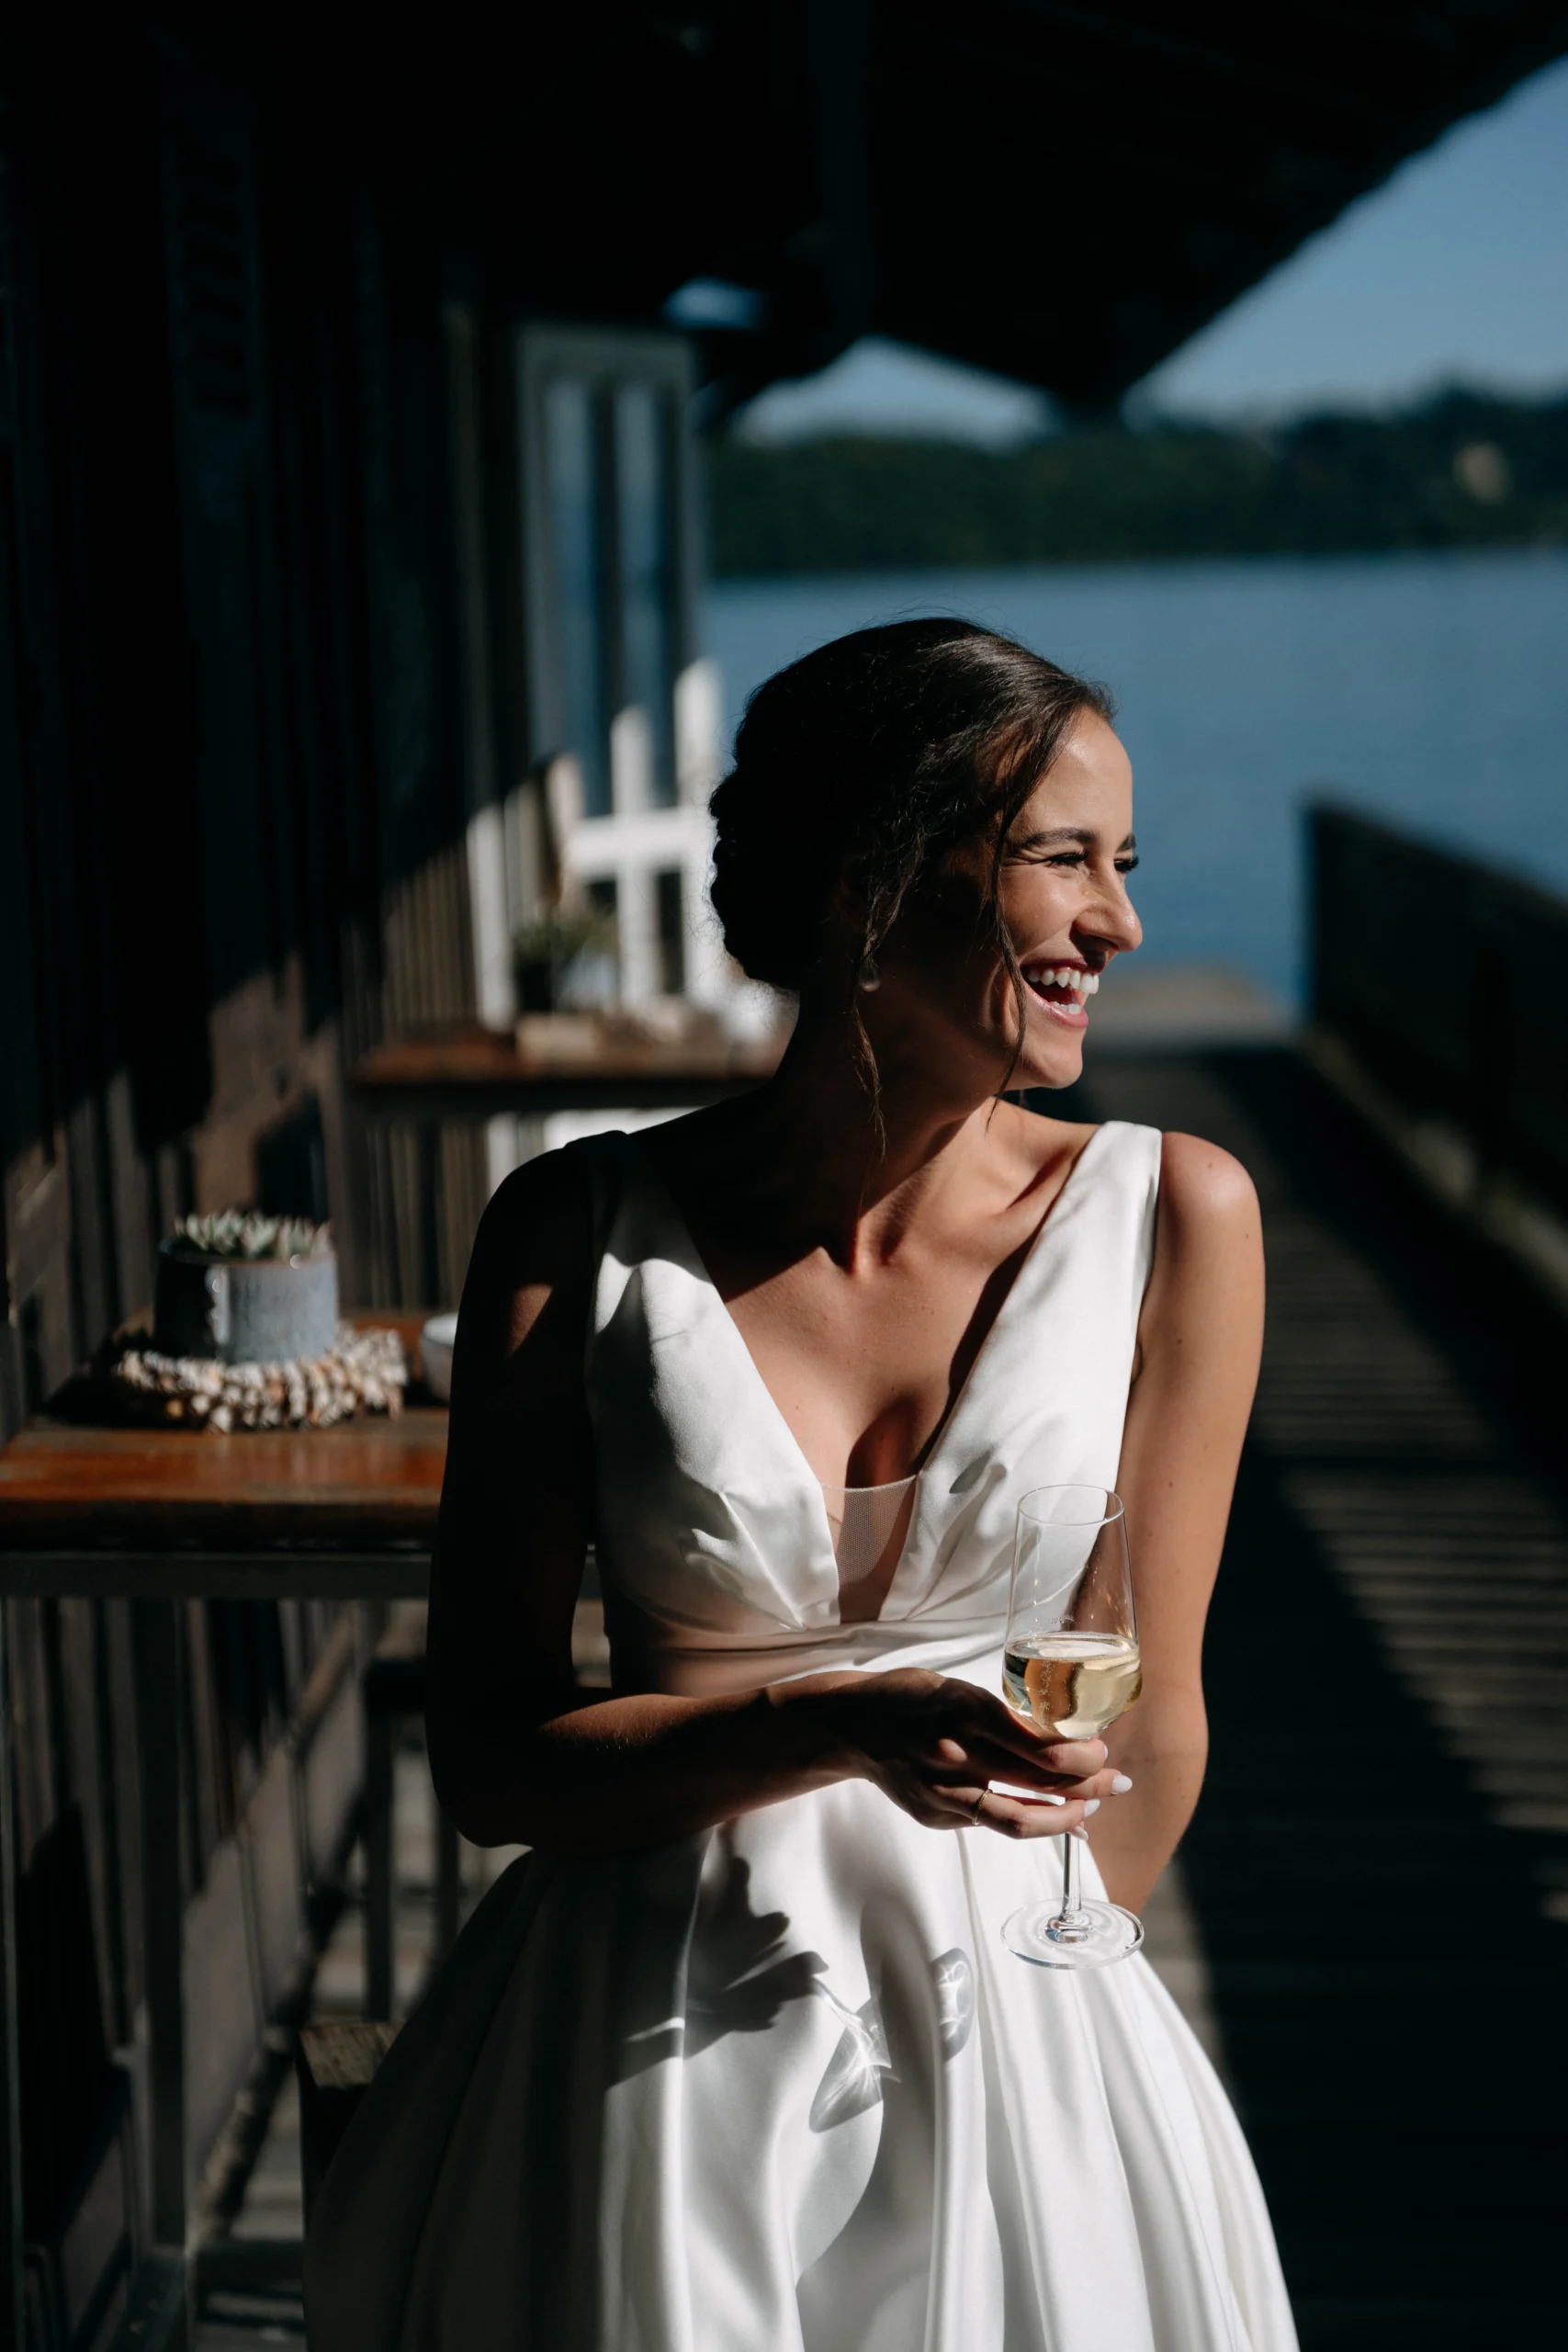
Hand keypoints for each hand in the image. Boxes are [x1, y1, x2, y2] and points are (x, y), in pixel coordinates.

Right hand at [794, 1669, 1125, 1838]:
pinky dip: (1028, 1822)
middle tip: (1115, 1783)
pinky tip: (1049, 1816)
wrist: (849, 1724)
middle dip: (1088, 1786)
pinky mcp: (934, 1815)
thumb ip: (1003, 1719)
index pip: (1044, 1749)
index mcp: (967, 1711)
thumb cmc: (911, 1698)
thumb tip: (1062, 1745)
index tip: (1102, 1752)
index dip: (1084, 1758)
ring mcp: (943, 1792)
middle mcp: (957, 1755)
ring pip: (1020, 1820)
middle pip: (1040, 1784)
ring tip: (1090, 1810)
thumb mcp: (959, 1690)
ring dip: (1066, 1818)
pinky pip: (992, 1825)